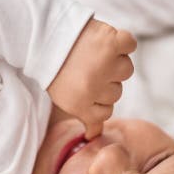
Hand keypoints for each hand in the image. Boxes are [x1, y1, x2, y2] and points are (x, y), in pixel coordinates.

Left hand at [47, 19, 136, 138]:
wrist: (43, 36)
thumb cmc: (55, 71)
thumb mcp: (67, 100)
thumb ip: (87, 117)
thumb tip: (95, 136)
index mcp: (81, 104)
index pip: (107, 112)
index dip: (98, 100)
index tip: (85, 86)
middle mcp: (94, 86)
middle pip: (117, 92)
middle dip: (105, 81)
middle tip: (87, 67)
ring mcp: (105, 64)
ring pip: (126, 70)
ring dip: (115, 62)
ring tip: (95, 54)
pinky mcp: (111, 41)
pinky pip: (130, 44)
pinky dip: (124, 42)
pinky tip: (109, 41)